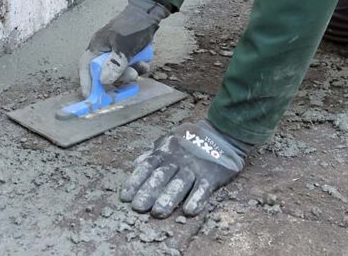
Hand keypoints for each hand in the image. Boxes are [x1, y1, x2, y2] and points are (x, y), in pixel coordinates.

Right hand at [79, 0, 170, 96]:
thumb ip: (114, 64)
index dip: (86, 81)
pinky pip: (131, 67)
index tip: (90, 95)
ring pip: (120, 71)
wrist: (151, 12)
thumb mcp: (124, 46)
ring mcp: (117, 52)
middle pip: (105, 72)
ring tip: (140, 67)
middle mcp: (105, 50)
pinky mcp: (129, 53)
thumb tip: (103, 81)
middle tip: (131, 76)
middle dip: (118, 77)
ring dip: (130, 72)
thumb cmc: (133, 26)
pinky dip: (138, 67)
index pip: (86, 66)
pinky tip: (145, 63)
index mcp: (97, 46)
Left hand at [120, 120, 251, 217]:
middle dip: (149, 191)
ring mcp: (196, 167)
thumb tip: (136, 164)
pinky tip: (189, 211)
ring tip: (158, 212)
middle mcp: (179, 159)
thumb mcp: (169, 142)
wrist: (222, 134)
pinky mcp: (212, 175)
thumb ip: (153, 153)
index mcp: (167, 152)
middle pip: (162, 176)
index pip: (148, 166)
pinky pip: (204, 188)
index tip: (125, 196)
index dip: (136, 181)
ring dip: (169, 198)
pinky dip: (197, 199)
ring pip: (181, 183)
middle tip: (138, 207)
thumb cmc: (191, 141)